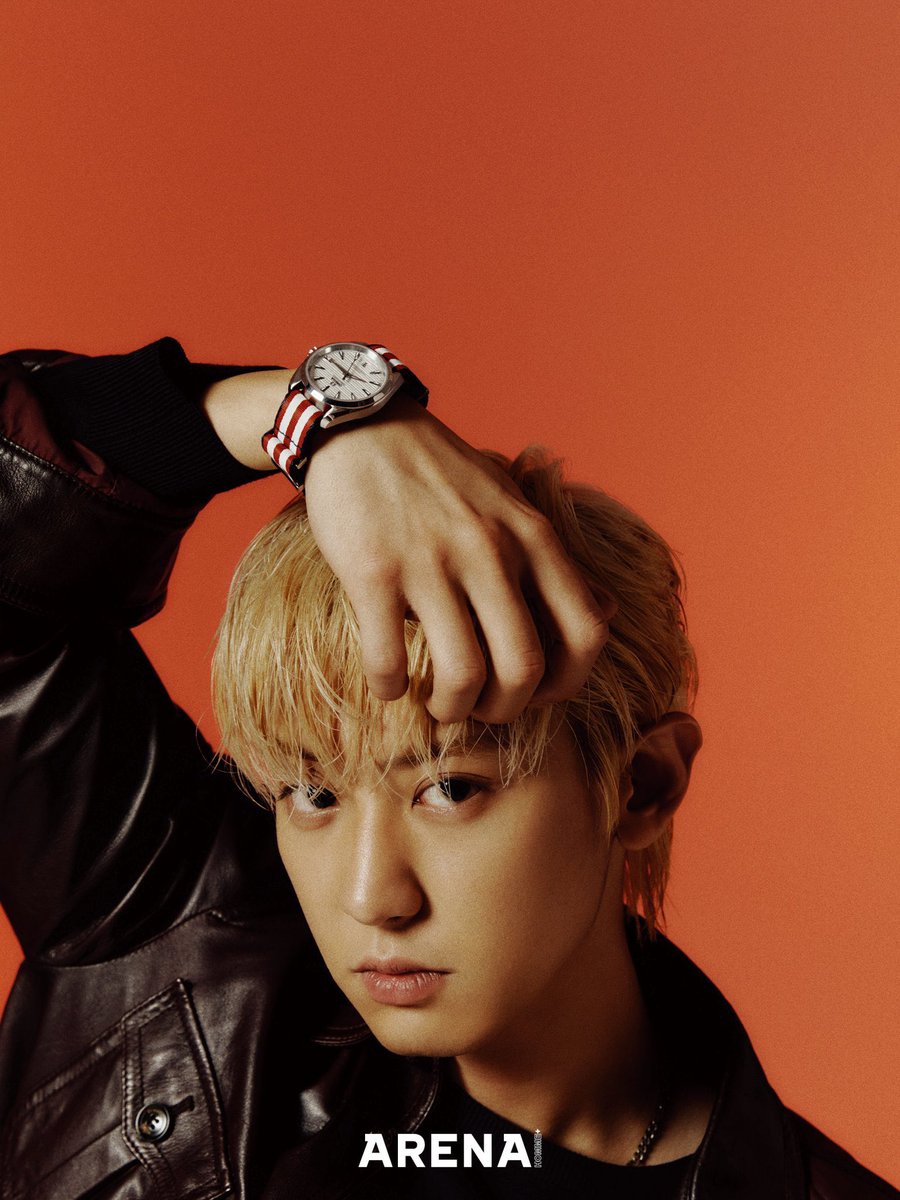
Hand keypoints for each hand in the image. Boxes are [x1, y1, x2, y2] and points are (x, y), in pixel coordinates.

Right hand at [303, 397, 615, 723]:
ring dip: (450, 707)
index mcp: (533, 537)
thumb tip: (609, 610)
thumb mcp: (515, 505)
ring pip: (462, 674)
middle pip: (523, 668)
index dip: (568, 682)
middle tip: (481, 707)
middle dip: (504, 708)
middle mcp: (491, 551)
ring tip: (437, 702)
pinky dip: (388, 687)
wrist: (364, 427)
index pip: (586, 631)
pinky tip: (387, 683)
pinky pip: (387, 658)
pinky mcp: (373, 572)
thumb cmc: (444, 475)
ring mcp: (430, 562)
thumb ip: (559, 562)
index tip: (538, 692)